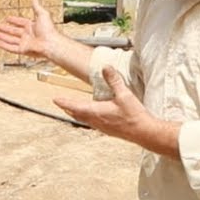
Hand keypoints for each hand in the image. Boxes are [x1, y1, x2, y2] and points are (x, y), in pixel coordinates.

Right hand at [0, 0, 56, 58]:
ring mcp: (25, 43)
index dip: (14, 20)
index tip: (7, 18)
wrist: (50, 43)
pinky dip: (4, 45)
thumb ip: (36, 5)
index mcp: (32, 26)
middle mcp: (28, 34)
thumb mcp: (42, 14)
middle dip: (5, 29)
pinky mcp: (23, 50)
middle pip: (14, 31)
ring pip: (11, 39)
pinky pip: (11, 48)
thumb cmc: (49, 30)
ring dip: (3, 37)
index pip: (21, 22)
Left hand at [54, 66, 176, 156]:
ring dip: (76, 113)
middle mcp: (96, 121)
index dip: (64, 102)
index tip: (55, 99)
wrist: (144, 132)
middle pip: (77, 114)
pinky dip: (87, 117)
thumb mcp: (124, 94)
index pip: (75, 106)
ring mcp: (102, 127)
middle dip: (68, 108)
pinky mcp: (108, 130)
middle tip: (61, 104)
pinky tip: (93, 116)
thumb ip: (114, 80)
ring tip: (73, 110)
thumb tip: (106, 67)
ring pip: (84, 119)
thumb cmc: (134, 116)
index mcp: (96, 112)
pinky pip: (92, 123)